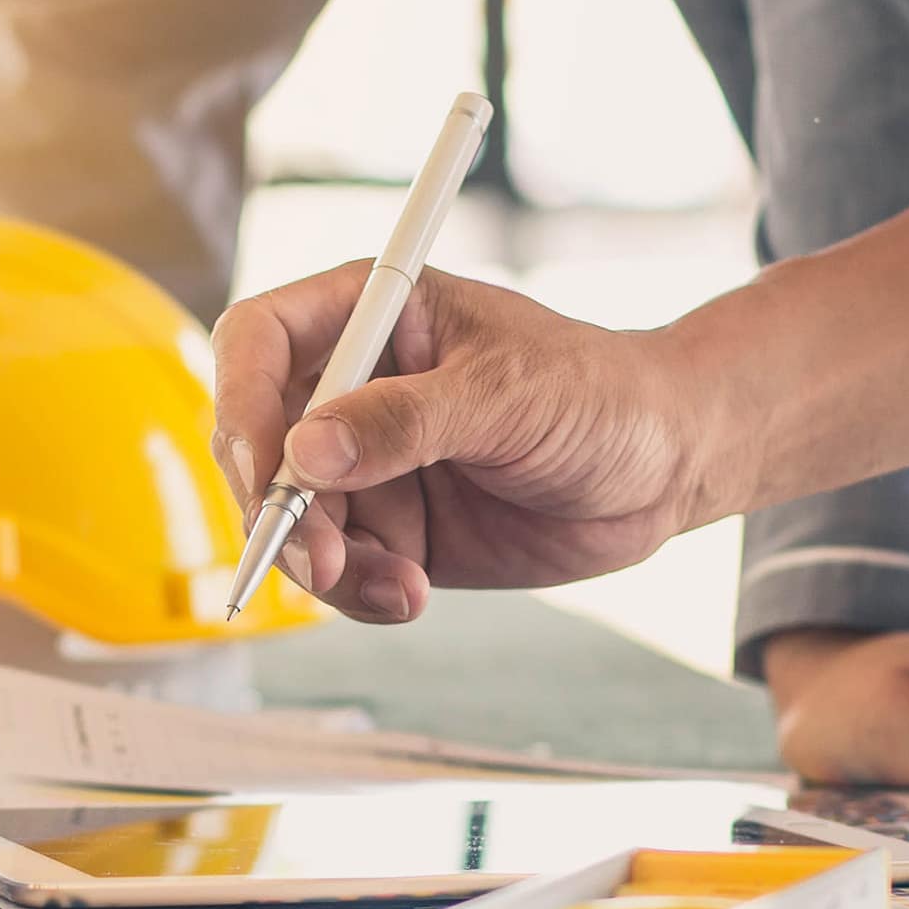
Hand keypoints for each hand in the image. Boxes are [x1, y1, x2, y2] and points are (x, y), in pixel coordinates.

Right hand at [211, 263, 723, 620]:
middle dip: (276, 508)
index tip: (263, 467)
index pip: (259, 338)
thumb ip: (405, 423)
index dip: (241, 399)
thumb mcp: (507, 395)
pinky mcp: (395, 528)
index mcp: (373, 313)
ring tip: (394, 585)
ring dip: (323, 563)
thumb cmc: (601, 393)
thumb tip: (305, 454)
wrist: (666, 465)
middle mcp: (355, 386)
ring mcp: (370, 462)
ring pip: (291, 519)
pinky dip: (359, 591)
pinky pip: (341, 567)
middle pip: (257, 441)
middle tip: (322, 558)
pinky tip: (410, 596)